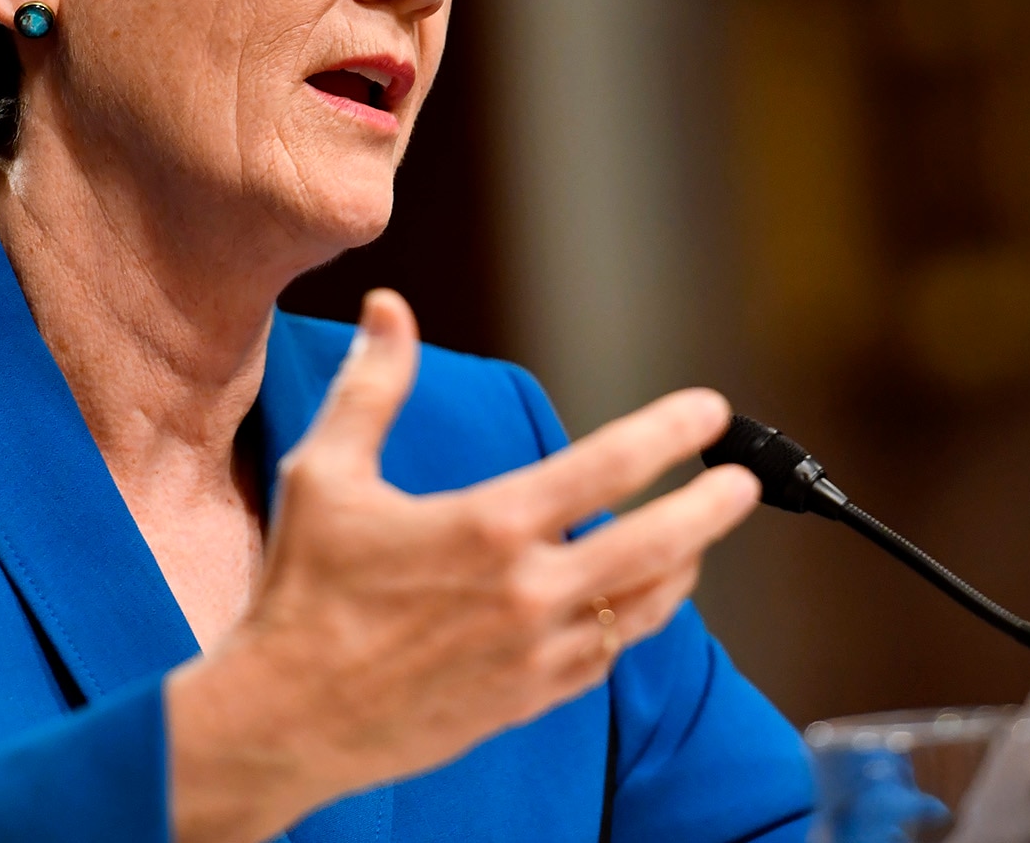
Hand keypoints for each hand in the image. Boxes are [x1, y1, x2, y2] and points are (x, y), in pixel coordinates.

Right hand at [166, 289, 759, 842]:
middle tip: (746, 483)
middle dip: (712, 507)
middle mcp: (527, 591)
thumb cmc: (300, 593)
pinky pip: (609, 657)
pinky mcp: (529, 700)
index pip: (609, 467)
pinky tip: (639, 601)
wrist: (284, 721)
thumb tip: (388, 307)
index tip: (710, 410)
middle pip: (657, 543)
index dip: (671, 432)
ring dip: (684, 566)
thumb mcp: (324, 474)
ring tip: (700, 537)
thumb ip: (372, 386)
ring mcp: (536, 653)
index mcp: (489, 526)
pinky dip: (636, 621)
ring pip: (645, 606)